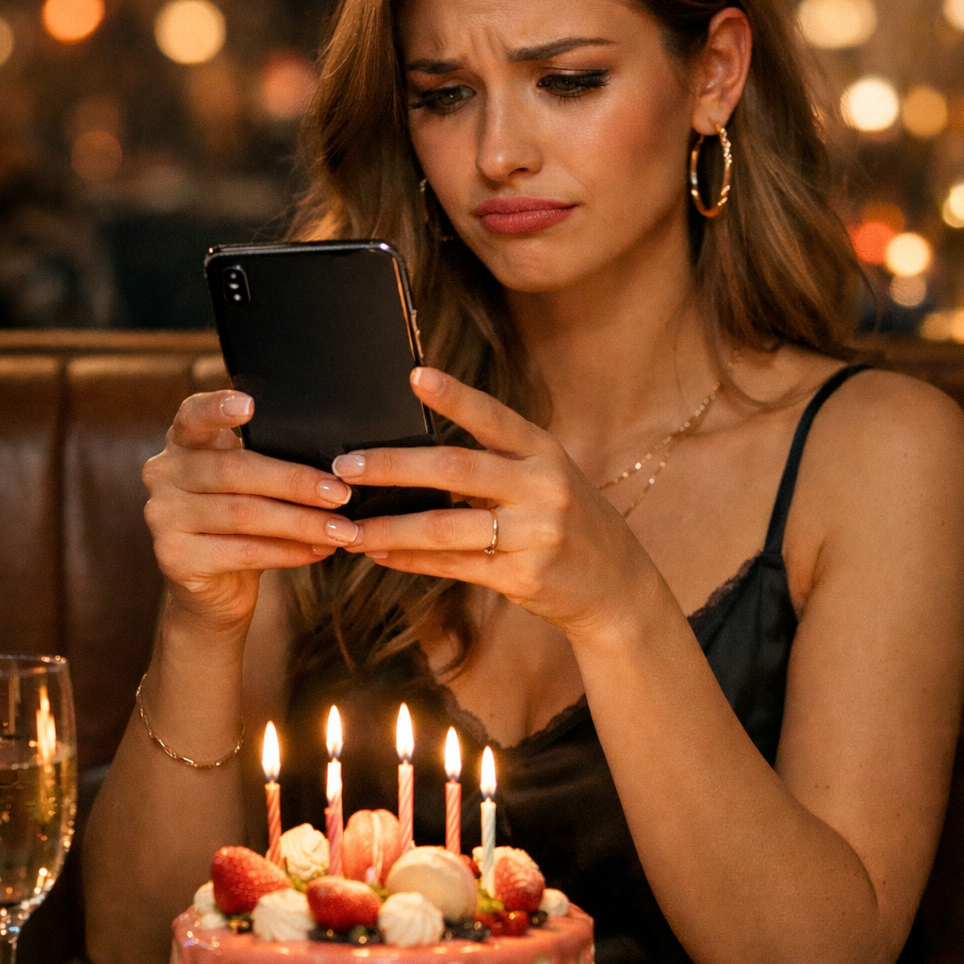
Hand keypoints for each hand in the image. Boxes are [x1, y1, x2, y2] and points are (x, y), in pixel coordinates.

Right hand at [142, 390, 362, 629]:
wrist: (214, 586)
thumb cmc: (242, 521)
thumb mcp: (249, 482)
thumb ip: (270, 460)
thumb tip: (338, 463)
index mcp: (183, 442)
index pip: (193, 414)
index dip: (218, 408)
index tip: (250, 404)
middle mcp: (163, 474)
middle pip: (234, 470)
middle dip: (295, 482)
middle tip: (341, 493)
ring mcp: (163, 516)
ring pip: (244, 514)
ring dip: (301, 522)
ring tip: (342, 529)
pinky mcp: (174, 557)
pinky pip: (243, 551)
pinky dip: (289, 552)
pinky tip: (320, 550)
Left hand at [332, 368, 661, 636]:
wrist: (619, 587)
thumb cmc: (568, 524)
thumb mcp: (547, 480)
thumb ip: (498, 465)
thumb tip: (415, 458)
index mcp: (545, 452)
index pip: (494, 417)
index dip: (455, 397)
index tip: (415, 376)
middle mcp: (543, 488)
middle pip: (455, 470)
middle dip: (393, 467)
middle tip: (345, 466)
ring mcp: (536, 534)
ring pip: (445, 528)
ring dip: (390, 528)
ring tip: (348, 527)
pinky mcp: (524, 577)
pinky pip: (454, 566)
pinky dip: (411, 561)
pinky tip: (379, 555)